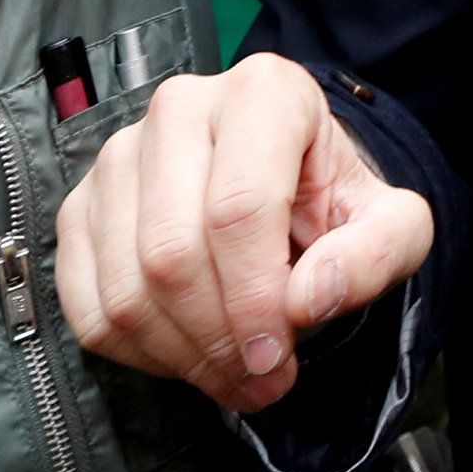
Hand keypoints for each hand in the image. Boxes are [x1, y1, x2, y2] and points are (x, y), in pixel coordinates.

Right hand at [54, 53, 434, 415]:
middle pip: (173, 252)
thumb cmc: (337, 204)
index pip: (240, 207)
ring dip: (180, 354)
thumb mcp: (393, 222)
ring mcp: (117, 159)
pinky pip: (88, 306)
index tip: (275, 354)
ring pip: (126, 285)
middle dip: (217, 336)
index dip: (253, 296)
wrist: (289, 194)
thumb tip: (308, 298)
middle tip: (260, 378)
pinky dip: (138, 353)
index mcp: (265, 93)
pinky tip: (189, 358)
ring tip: (233, 376)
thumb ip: (378, 253)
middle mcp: (180, 110)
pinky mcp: (80, 210)